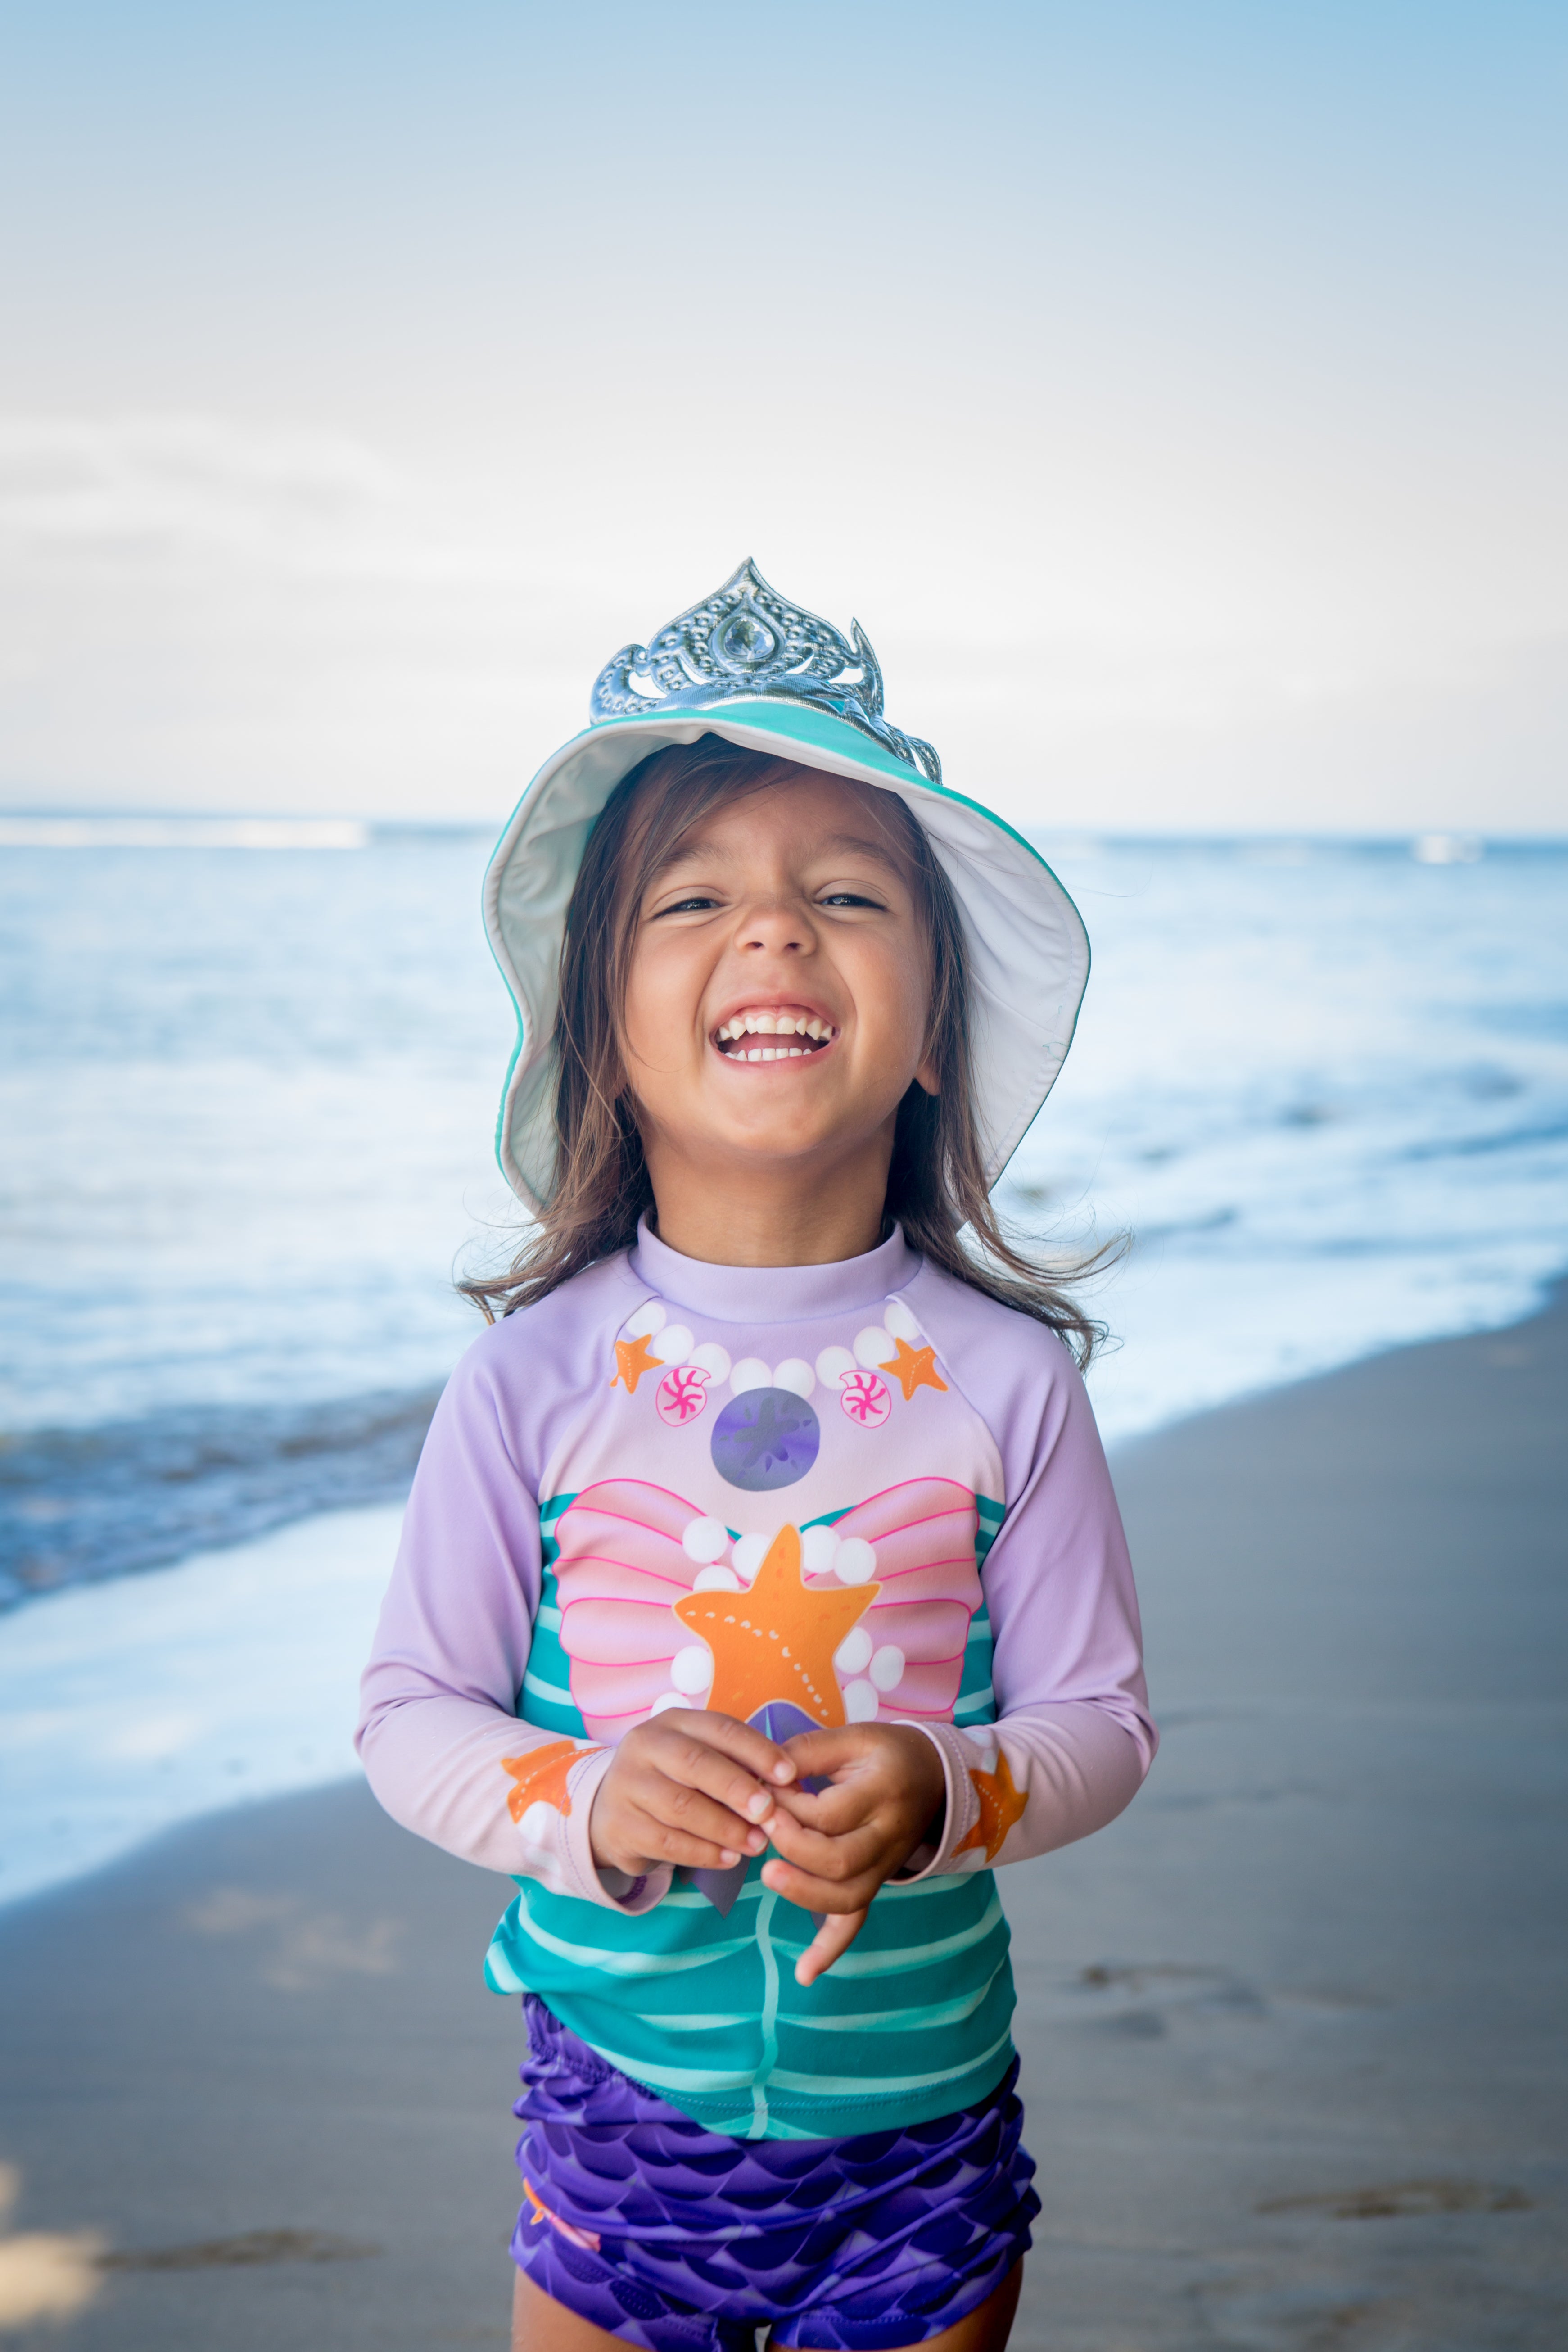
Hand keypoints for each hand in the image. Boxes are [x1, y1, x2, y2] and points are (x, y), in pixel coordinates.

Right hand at [588, 1710, 796, 1878]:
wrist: (610, 1809)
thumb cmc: (674, 1781)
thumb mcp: (702, 1761)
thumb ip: (740, 1767)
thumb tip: (791, 1786)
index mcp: (673, 1722)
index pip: (720, 1728)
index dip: (757, 1750)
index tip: (788, 1774)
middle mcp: (645, 1746)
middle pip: (696, 1763)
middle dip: (738, 1788)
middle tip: (769, 1813)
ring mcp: (627, 1785)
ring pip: (681, 1807)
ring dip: (726, 1828)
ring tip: (757, 1844)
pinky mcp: (620, 1826)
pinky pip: (667, 1842)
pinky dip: (704, 1853)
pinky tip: (729, 1859)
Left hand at [761, 1724, 944, 1985]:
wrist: (935, 1777)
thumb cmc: (886, 1753)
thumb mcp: (853, 1736)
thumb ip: (808, 1751)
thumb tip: (761, 1775)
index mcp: (883, 1790)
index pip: (830, 1813)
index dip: (790, 1808)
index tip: (767, 1792)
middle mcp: (889, 1834)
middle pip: (840, 1860)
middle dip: (792, 1848)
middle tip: (763, 1827)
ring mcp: (886, 1864)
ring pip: (849, 1896)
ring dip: (803, 1893)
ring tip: (770, 1874)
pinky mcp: (878, 1882)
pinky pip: (858, 1920)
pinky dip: (830, 1948)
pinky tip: (803, 1973)